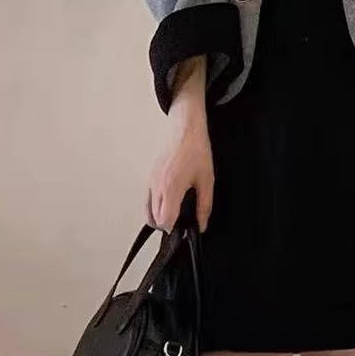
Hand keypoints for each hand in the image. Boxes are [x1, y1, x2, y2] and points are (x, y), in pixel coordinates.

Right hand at [146, 55, 213, 233]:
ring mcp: (151, 180)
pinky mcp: (150, 175)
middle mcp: (157, 186)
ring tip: (176, 211)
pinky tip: (170, 199)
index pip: (164, 220)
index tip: (184, 227)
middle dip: (167, 224)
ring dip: (158, 216)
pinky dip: (155, 205)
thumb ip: (204, 205)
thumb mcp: (207, 179)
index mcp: (171, 188)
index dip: (174, 228)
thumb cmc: (197, 149)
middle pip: (153, 219)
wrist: (185, 126)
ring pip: (147, 210)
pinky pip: (148, 198)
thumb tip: (201, 224)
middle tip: (182, 219)